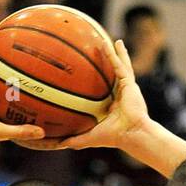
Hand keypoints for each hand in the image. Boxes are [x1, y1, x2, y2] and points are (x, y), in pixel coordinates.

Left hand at [19, 39, 150, 151]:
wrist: (131, 134)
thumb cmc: (113, 137)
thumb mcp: (89, 137)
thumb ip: (73, 139)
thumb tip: (54, 145)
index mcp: (112, 105)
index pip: (103, 91)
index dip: (97, 83)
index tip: (89, 76)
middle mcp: (120, 95)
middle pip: (112, 75)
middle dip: (109, 63)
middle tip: (100, 51)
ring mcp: (126, 88)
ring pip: (119, 66)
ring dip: (115, 53)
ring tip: (110, 40)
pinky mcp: (129, 84)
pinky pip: (120, 66)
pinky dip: (115, 54)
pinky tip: (111, 43)